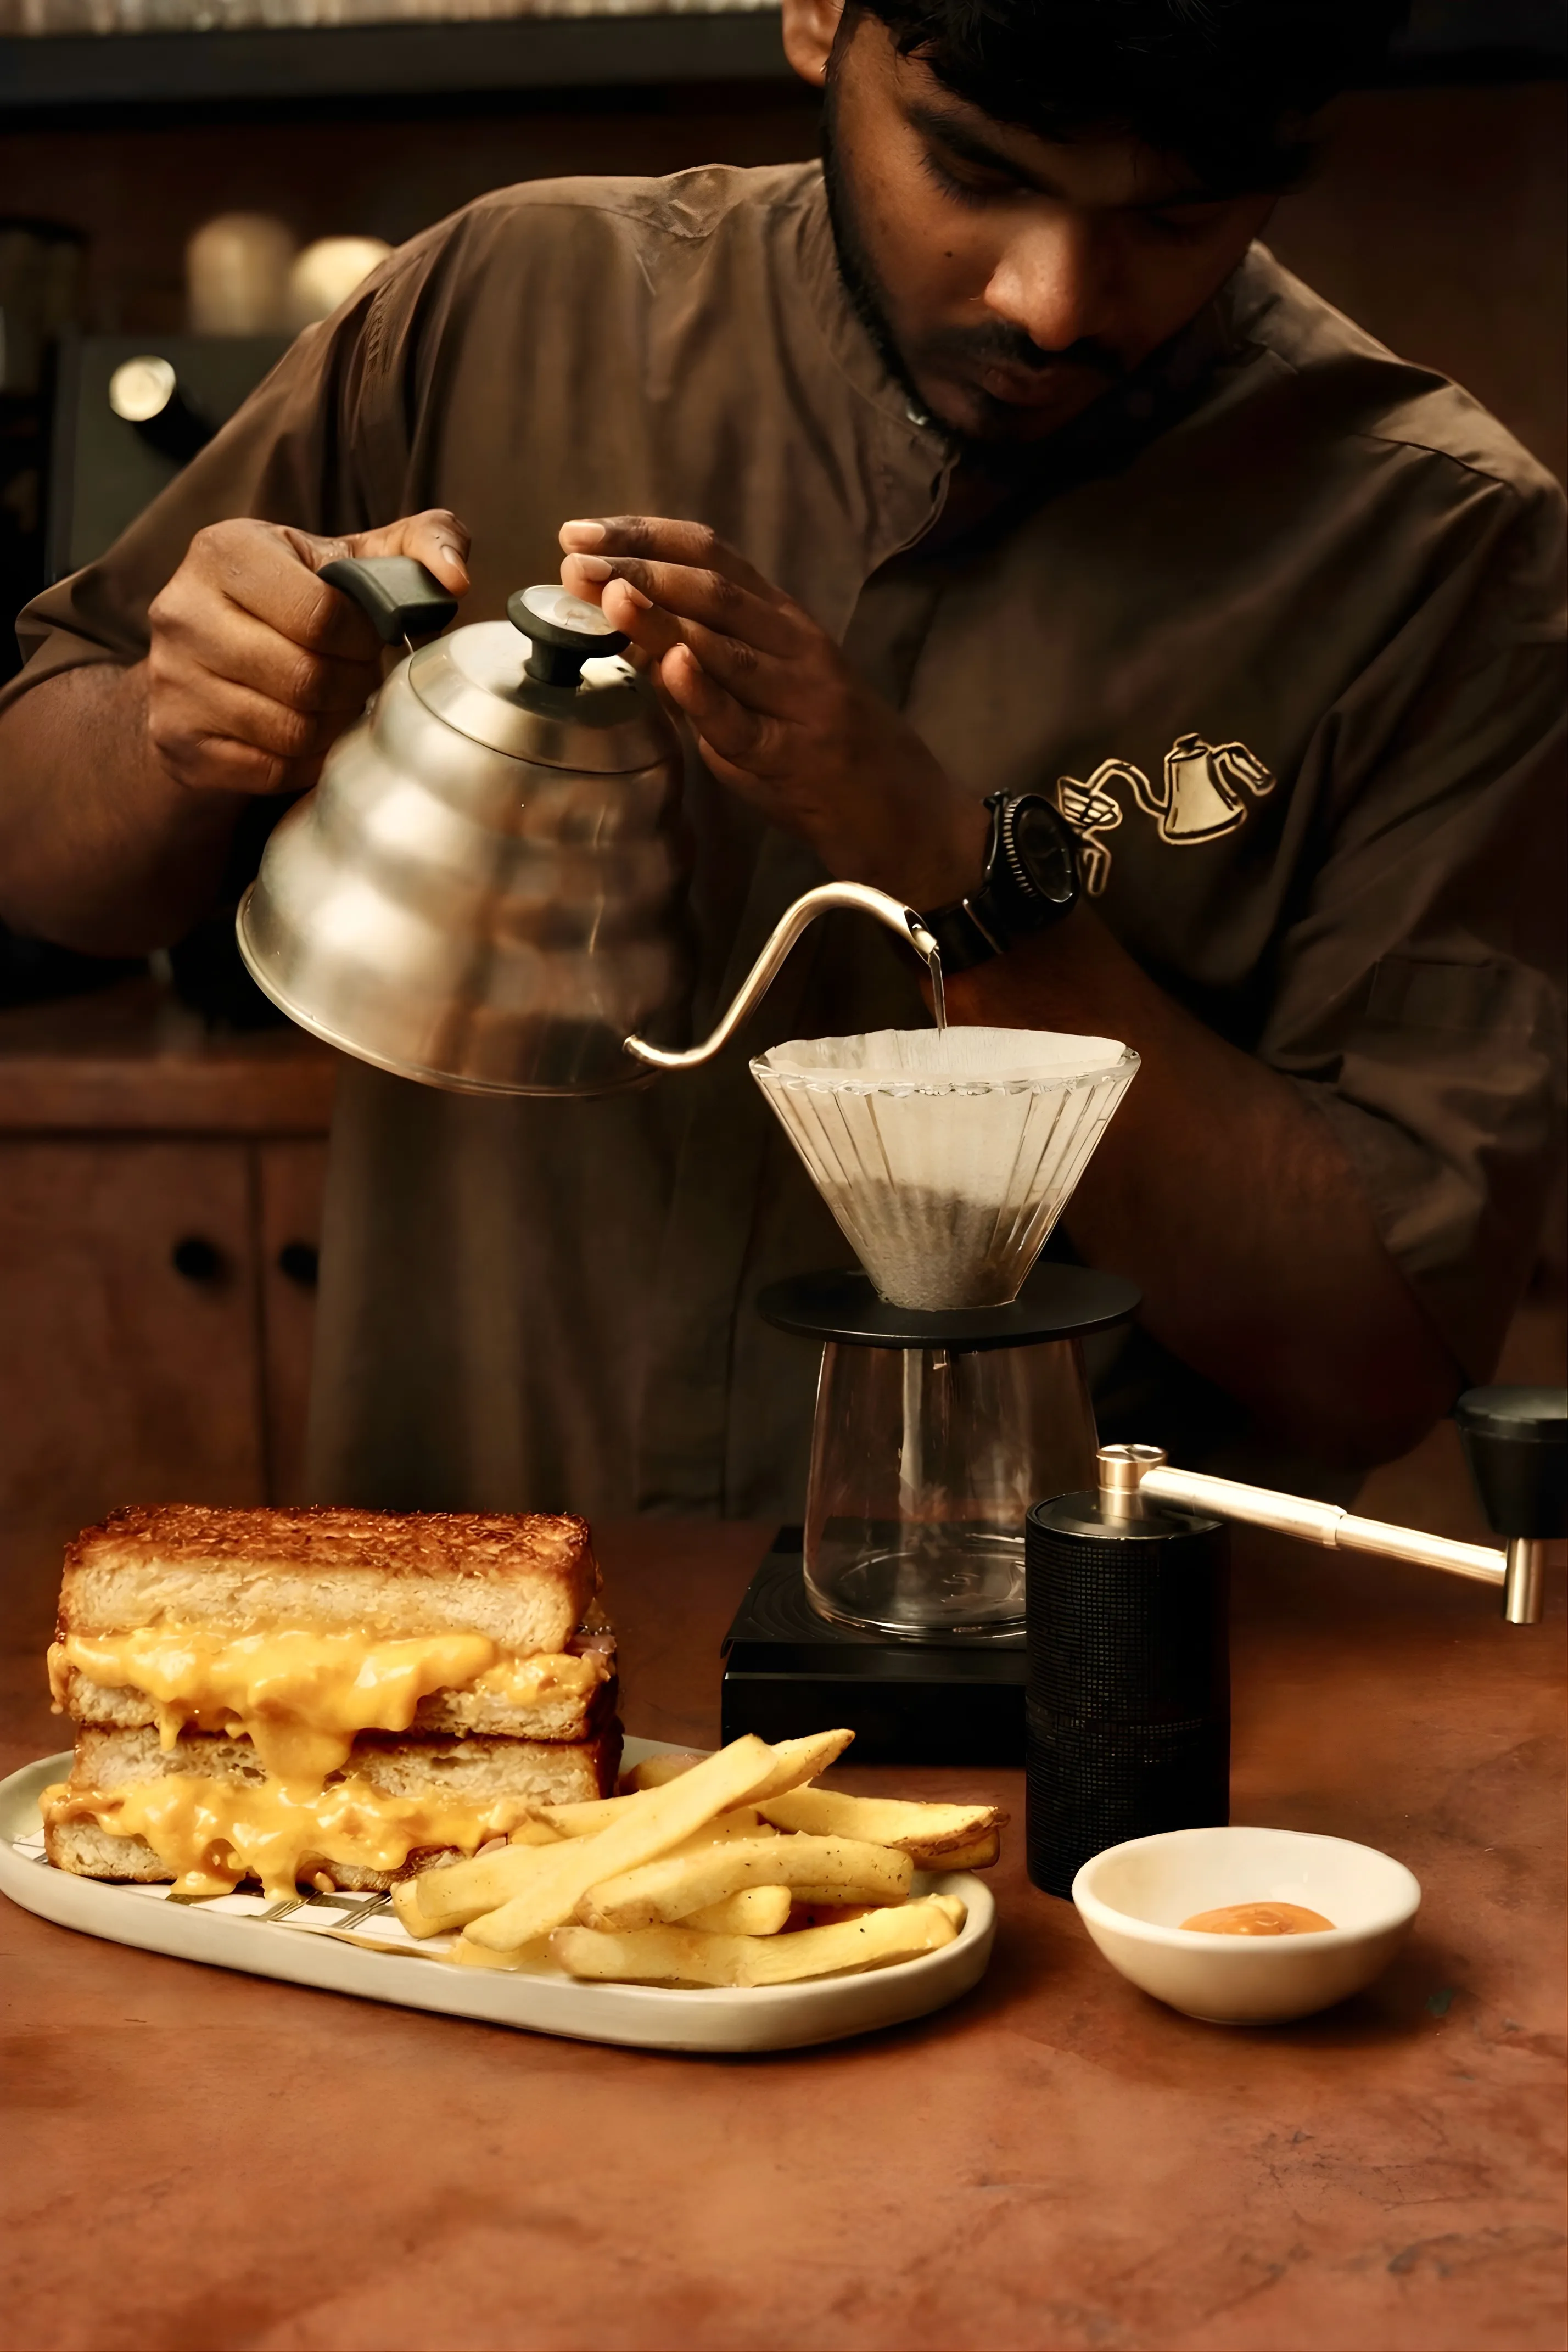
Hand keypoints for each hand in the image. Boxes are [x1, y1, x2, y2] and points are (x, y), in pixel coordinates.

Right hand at [145, 510, 470, 797]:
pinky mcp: (177, 738)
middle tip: (357, 676)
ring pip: (290, 729)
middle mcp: (183, 610)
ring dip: (331, 724)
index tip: (371, 638)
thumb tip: (455, 577)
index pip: (321, 615)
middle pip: (307, 678)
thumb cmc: (295, 600)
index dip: (365, 638)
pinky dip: (303, 760)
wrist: (208, 658)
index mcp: (226, 550)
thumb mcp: (353, 556)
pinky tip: (304, 732)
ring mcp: (173, 679)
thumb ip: (420, 542)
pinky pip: (270, 768)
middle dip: (352, 684)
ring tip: (332, 701)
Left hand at [558, 516, 986, 906]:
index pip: (712, 556)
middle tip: (574, 559)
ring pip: (725, 642)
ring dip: (659, 615)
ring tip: (605, 594)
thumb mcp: (768, 692)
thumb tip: (628, 630)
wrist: (904, 817)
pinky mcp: (794, 754)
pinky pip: (742, 719)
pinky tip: (669, 663)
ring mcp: (798, 697)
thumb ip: (706, 661)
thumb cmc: (830, 754)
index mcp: (785, 621)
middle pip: (712, 587)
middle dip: (637, 568)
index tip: (583, 531)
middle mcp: (795, 645)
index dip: (645, 536)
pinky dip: (704, 688)